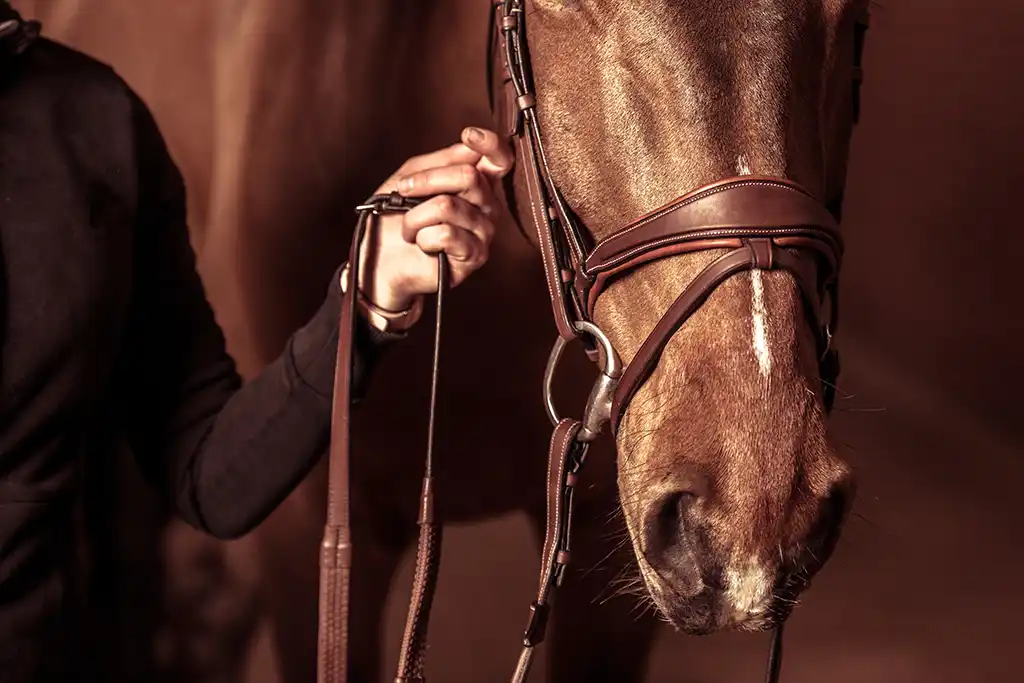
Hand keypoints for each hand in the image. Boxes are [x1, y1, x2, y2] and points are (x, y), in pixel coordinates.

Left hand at [354, 127, 513, 312]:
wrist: (382, 259)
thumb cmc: (396, 217)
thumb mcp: (412, 177)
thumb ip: (442, 161)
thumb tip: (470, 146)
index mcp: (477, 183)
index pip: (499, 159)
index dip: (489, 144)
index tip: (468, 135)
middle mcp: (488, 206)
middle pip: (469, 177)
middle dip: (427, 181)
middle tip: (403, 192)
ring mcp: (484, 232)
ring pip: (448, 206)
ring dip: (415, 216)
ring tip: (409, 228)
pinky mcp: (475, 256)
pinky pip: (446, 234)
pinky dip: (422, 237)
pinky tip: (422, 244)